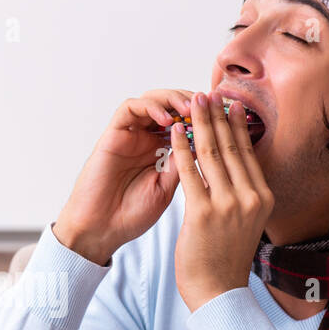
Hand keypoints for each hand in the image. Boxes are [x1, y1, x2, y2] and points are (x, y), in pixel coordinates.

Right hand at [55, 88, 194, 264]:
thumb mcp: (169, 187)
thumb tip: (211, 143)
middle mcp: (147, 138)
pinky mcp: (112, 135)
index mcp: (163, 150)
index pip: (188, 122)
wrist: (101, 230)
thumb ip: (185, 164)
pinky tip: (167, 120)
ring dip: (174, 99)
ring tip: (190, 110)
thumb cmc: (132, 215)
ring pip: (153, 99)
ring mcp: (129, 135)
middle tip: (211, 106)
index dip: (208, 116)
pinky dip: (150, 108)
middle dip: (194, 101)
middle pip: (172, 104)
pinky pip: (130, 108)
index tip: (227, 117)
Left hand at [170, 92, 274, 312]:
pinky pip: (190, 172)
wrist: (217, 293)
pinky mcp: (204, 213)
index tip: (230, 104)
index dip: (237, 125)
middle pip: (231, 147)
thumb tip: (235, 172)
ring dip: (200, 123)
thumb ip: (241, 197)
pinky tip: (175, 132)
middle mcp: (250, 198)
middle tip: (208, 93)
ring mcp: (229, 205)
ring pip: (212, 153)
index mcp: (262, 198)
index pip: (248, 153)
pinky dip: (181, 148)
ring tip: (193, 102)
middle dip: (218, 116)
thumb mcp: (244, 224)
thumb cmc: (225, 260)